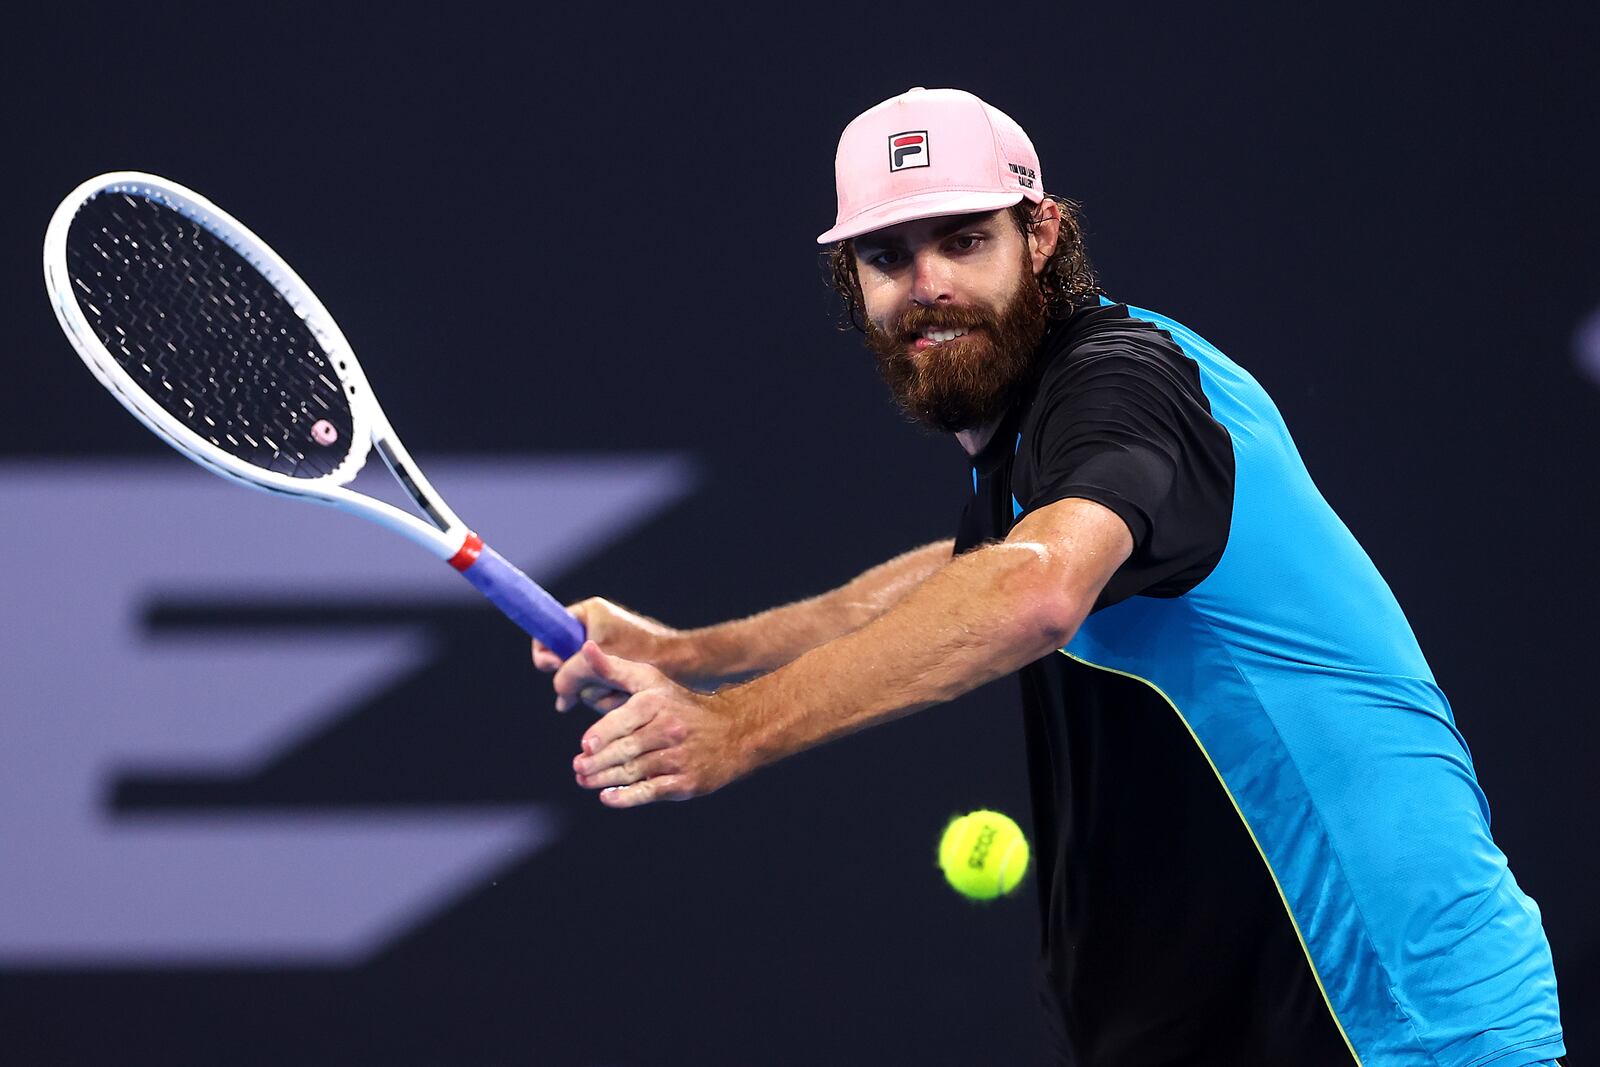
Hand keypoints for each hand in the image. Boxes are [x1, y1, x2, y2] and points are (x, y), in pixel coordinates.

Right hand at [533, 597, 688, 712]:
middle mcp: (594, 631)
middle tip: (590, 684)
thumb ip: (569, 675)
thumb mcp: (598, 663)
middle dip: (579, 680)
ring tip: (619, 689)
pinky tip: (624, 697)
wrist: (685, 664)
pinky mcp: (617, 671)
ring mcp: (605, 653)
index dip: (545, 653)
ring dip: (597, 691)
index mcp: (589, 613)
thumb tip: (561, 698)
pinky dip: (610, 697)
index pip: (547, 630)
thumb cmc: (645, 654)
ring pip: (582, 681)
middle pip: (564, 663)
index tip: (555, 665)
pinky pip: (600, 689)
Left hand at [559, 642, 749, 807]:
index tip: (584, 746)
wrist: (733, 732)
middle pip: (625, 750)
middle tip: (578, 767)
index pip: (622, 721)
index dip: (600, 736)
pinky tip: (608, 797)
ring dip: (604, 779)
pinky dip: (626, 797)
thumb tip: (586, 649)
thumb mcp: (650, 681)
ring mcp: (679, 757)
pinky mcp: (687, 782)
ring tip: (585, 780)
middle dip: (596, 762)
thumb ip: (614, 669)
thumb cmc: (680, 706)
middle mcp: (669, 729)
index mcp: (656, 703)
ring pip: (634, 771)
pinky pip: (650, 791)